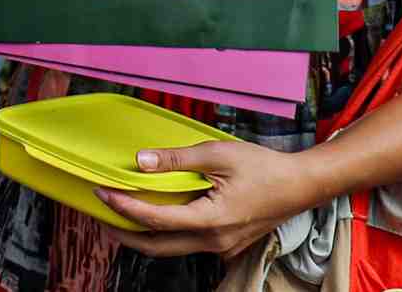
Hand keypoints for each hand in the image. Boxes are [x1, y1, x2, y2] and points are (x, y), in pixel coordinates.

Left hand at [99, 141, 321, 259]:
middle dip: (124, 233)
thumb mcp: (218, 154)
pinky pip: (187, 243)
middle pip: (156, 247)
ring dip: (143, 234)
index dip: (124, 208)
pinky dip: (166, 232)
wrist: (300, 186)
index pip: (156, 220)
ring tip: (122, 213)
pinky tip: (156, 214)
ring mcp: (220, 247)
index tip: (102, 193)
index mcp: (211, 221)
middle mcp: (213, 242)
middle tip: (101, 213)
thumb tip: (141, 161)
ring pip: (171, 248)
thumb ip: (177, 159)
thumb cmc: (264, 168)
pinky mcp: (225, 244)